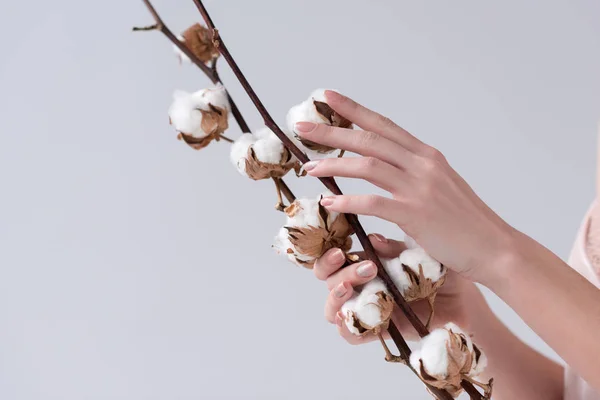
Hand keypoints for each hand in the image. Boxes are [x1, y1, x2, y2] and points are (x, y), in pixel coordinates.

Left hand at [296, 91, 516, 283]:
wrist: (494, 248)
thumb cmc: (465, 223)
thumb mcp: (438, 189)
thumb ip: (411, 179)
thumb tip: (382, 182)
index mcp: (426, 156)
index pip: (383, 126)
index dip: (353, 110)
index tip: (327, 98)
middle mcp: (422, 164)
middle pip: (369, 140)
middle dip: (332, 132)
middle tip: (302, 128)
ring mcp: (420, 188)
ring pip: (367, 166)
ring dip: (334, 165)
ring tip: (309, 168)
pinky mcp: (417, 214)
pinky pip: (373, 202)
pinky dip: (348, 201)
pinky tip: (329, 202)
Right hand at [315, 235, 473, 343]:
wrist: (463, 301)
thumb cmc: (440, 272)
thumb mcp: (417, 254)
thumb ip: (394, 249)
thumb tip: (372, 239)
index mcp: (365, 261)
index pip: (334, 255)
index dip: (329, 251)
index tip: (341, 247)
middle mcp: (361, 285)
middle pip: (327, 278)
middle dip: (331, 269)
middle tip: (357, 264)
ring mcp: (367, 308)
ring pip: (332, 306)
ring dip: (335, 295)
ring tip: (351, 287)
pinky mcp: (377, 330)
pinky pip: (351, 334)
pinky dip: (346, 326)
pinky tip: (353, 314)